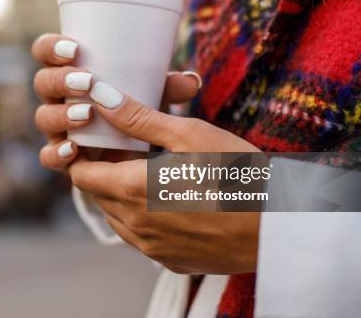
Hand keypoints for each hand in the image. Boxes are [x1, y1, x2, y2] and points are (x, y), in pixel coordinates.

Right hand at [31, 33, 200, 168]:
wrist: (132, 153)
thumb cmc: (138, 110)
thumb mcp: (151, 96)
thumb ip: (166, 88)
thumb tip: (192, 82)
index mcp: (69, 71)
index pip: (46, 52)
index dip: (51, 47)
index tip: (75, 48)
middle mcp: (58, 98)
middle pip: (43, 84)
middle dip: (60, 80)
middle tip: (86, 82)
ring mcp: (57, 128)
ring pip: (44, 118)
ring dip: (61, 114)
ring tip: (87, 114)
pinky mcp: (62, 157)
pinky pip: (48, 156)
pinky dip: (57, 153)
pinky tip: (72, 150)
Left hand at [69, 82, 260, 273]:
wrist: (279, 224)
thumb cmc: (236, 172)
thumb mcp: (187, 134)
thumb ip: (138, 119)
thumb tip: (101, 98)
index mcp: (132, 190)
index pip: (81, 174)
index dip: (84, 155)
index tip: (100, 140)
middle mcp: (135, 226)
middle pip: (98, 195)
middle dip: (104, 172)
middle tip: (130, 149)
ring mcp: (153, 248)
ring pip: (118, 218)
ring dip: (122, 196)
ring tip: (152, 173)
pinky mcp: (171, 261)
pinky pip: (141, 238)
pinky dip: (143, 218)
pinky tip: (171, 200)